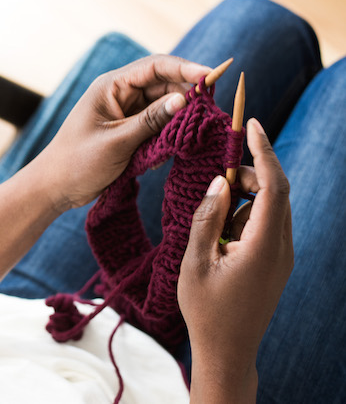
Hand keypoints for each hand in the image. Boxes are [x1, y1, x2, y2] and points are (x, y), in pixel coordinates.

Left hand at [28, 54, 210, 211]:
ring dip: (178, 117)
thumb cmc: (77, 162)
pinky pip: (156, 125)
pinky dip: (167, 133)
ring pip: (162, 106)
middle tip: (210, 109)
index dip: (185, 68)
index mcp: (111, 86)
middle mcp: (119, 94)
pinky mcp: (128, 131)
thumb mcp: (117, 142)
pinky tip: (171, 147)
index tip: (212, 77)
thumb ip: (151, 121)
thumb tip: (185, 99)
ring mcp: (124, 112)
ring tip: (195, 130)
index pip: (155, 66)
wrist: (55, 187)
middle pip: (163, 84)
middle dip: (187, 94)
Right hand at [178, 118, 293, 401]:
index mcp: (264, 246)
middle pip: (277, 193)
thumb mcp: (195, 262)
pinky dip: (247, 216)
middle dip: (251, 174)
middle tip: (219, 175)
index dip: (264, 151)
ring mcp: (282, 257)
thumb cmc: (206, 310)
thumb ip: (206, 218)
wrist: (227, 352)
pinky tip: (222, 232)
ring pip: (272, 208)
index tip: (251, 124)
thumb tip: (217, 183)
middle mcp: (282, 248)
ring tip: (215, 214)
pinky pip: (267, 226)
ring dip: (246, 198)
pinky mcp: (276, 263)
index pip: (273, 185)